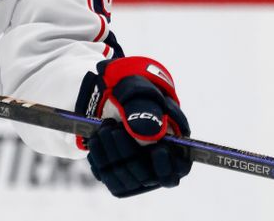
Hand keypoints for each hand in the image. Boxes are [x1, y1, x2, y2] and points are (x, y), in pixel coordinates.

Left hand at [76, 57, 191, 196]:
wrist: (117, 97)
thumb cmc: (138, 95)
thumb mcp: (142, 94)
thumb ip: (145, 109)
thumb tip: (147, 132)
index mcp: (174, 147)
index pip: (177, 170)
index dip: (167, 165)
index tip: (158, 149)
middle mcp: (155, 166)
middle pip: (145, 176)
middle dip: (127, 151)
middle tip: (114, 129)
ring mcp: (135, 172)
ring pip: (124, 179)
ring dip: (110, 154)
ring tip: (104, 128)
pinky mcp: (116, 174)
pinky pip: (106, 176)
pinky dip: (98, 158)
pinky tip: (96, 138)